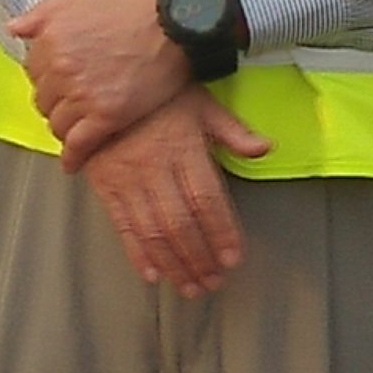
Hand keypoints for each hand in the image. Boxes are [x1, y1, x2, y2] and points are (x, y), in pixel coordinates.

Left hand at [11, 0, 191, 170]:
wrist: (179, 21)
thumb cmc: (136, 4)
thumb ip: (44, 13)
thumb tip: (15, 28)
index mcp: (52, 38)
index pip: (33, 69)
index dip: (47, 75)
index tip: (58, 79)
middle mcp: (61, 68)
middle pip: (43, 99)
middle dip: (55, 101)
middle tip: (71, 101)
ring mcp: (82, 95)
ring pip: (57, 124)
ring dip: (64, 127)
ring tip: (77, 127)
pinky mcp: (106, 117)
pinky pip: (78, 146)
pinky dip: (73, 157)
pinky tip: (74, 162)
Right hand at [80, 88, 270, 295]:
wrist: (106, 84)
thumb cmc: (161, 97)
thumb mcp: (201, 104)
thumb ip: (233, 132)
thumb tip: (266, 148)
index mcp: (183, 148)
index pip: (207, 198)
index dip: (222, 231)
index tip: (234, 258)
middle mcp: (155, 168)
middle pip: (181, 223)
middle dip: (200, 258)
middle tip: (214, 282)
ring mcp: (128, 179)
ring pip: (154, 231)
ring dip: (174, 264)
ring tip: (191, 287)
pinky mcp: (106, 187)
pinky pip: (122, 226)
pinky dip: (137, 254)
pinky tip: (153, 275)